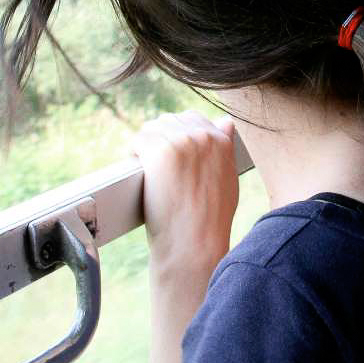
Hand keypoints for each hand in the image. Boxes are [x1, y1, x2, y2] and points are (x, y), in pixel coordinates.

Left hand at [131, 111, 238, 278]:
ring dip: (147, 145)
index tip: (172, 156)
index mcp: (222, 140)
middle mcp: (203, 135)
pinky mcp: (159, 151)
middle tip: (158, 166)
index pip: (193, 119)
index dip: (178, 137)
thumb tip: (226, 123)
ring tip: (148, 170)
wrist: (195, 243)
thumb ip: (226, 148)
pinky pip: (138, 140)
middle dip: (161, 139)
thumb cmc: (210, 219)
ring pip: (152, 128)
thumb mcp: (228, 178)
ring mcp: (180, 141)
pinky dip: (134, 154)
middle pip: (170, 121)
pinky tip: (140, 172)